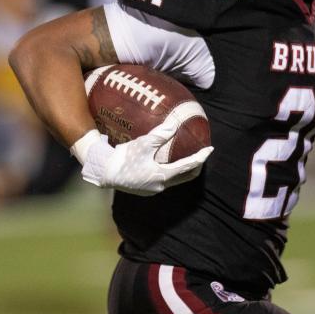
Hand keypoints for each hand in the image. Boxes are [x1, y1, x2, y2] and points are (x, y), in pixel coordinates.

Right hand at [71, 121, 213, 195]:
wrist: (104, 172)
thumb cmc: (124, 158)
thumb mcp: (144, 144)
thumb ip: (161, 134)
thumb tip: (174, 124)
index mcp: (163, 176)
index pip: (188, 166)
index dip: (201, 157)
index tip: (210, 149)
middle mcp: (161, 185)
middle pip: (185, 177)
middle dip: (195, 166)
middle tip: (201, 155)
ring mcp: (152, 189)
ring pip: (174, 180)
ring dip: (182, 170)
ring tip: (185, 157)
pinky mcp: (145, 189)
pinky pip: (163, 180)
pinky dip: (170, 172)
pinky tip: (165, 163)